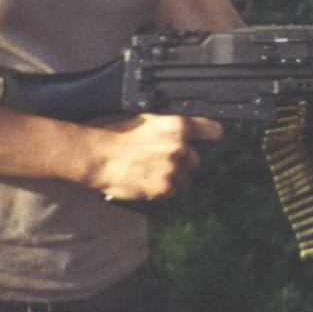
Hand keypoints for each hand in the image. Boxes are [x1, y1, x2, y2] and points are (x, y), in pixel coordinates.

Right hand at [87, 114, 222, 200]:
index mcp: (178, 126)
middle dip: (183, 161)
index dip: (211, 135)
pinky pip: (172, 191)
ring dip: (172, 176)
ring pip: (184, 177)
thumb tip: (189, 134)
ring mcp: (173, 169)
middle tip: (161, 159)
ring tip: (149, 170)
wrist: (99, 156)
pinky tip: (145, 179)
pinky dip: (162, 188)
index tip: (212, 138)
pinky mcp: (164, 187)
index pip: (213, 131)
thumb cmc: (119, 135)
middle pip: (197, 160)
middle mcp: (180, 147)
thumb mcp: (150, 121)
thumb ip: (173, 128)